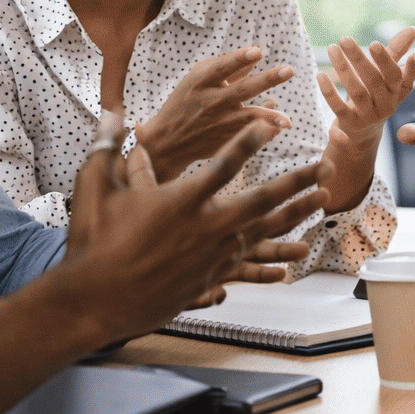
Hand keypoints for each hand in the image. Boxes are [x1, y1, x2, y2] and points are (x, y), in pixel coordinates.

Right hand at [59, 112, 331, 344]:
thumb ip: (108, 147)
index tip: (271, 126)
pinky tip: (293, 258)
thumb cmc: (92, 242)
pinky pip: (249, 266)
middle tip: (323, 167)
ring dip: (296, 215)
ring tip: (322, 201)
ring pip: (263, 232)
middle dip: (296, 182)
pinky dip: (273, 261)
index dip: (248, 143)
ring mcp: (210, 257)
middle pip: (261, 201)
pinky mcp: (208, 278)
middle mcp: (204, 229)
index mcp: (180, 203)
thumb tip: (112, 112)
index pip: (223, 166)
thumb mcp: (95, 188)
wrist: (92, 301)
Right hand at [135, 46, 294, 181]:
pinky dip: (267, 130)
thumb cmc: (186, 101)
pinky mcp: (225, 140)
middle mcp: (211, 101)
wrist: (167, 141)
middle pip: (242, 89)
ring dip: (269, 117)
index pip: (222, 67)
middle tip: (289, 70)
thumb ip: (227, 68)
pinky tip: (281, 125)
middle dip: (267, 79)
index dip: (240, 59)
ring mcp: (219, 123)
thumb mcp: (198, 80)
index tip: (258, 51)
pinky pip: (251, 134)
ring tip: (288, 121)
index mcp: (200, 81)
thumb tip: (256, 52)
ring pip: (248, 118)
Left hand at [319, 27, 414, 148]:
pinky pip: (339, 107)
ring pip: (357, 91)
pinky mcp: (351, 123)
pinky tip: (320, 75)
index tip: (413, 53)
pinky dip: (329, 91)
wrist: (362, 135)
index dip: (411, 68)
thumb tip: (413, 29)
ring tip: (332, 49)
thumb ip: (396, 52)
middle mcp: (386, 105)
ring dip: (343, 68)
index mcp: (397, 92)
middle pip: (375, 80)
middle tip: (345, 39)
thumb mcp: (387, 77)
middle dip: (360, 58)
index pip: (403, 78)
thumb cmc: (376, 96)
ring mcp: (369, 116)